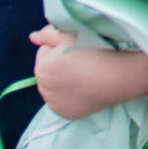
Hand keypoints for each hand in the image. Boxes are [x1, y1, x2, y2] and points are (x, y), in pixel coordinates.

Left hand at [29, 27, 147, 119]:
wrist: (115, 78)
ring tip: (81, 77)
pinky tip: (81, 90)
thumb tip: (32, 37)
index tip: (75, 52)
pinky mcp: (64, 114)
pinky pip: (60, 101)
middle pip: (46, 71)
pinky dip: (66, 96)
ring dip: (60, 81)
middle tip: (79, 63)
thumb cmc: (93, 52)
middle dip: (58, 66)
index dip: (59, 49)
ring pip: (53, 87)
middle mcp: (43, 88)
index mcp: (42, 67)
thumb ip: (48, 34)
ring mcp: (53, 104)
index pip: (44, 52)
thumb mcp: (70, 35)